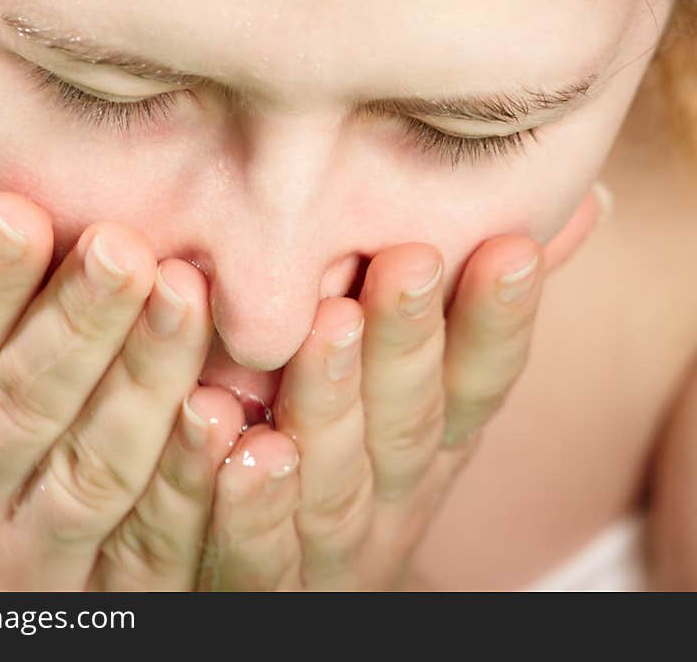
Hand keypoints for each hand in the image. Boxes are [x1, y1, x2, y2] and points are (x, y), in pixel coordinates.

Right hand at [0, 143, 244, 590]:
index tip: (20, 208)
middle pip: (25, 399)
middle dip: (76, 321)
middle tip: (125, 247)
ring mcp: (30, 545)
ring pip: (91, 467)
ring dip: (139, 386)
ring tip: (186, 300)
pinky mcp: (100, 593)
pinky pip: (147, 541)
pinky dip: (185, 482)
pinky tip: (226, 416)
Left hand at [197, 184, 609, 590]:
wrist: (295, 587)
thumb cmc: (359, 468)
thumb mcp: (427, 396)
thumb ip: (472, 316)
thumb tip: (581, 210)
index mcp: (433, 448)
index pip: (478, 386)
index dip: (496, 324)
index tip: (507, 248)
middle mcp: (392, 499)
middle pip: (407, 424)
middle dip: (409, 344)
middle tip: (408, 265)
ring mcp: (331, 548)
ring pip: (334, 482)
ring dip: (330, 404)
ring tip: (324, 328)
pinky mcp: (259, 586)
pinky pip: (251, 547)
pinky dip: (244, 496)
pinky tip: (215, 422)